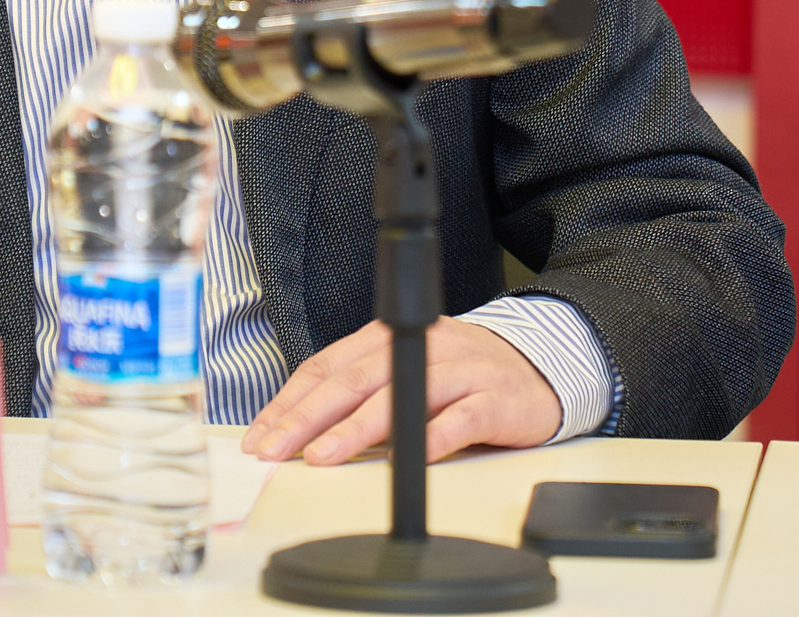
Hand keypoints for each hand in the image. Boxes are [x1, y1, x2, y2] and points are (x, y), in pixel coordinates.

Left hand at [240, 318, 561, 464]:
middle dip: (306, 418)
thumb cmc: (460, 377)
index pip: (326, 368)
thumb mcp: (403, 371)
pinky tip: (402, 460)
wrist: (539, 369)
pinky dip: (429, 439)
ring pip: (398, 396)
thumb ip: (360, 393)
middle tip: (274, 449)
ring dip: (354, 430)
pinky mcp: (494, 400)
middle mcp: (418, 346)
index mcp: (387, 338)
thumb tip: (301, 431)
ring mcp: (458, 371)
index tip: (259, 436)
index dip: (289, 402)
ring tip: (320, 456)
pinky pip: (458, 420)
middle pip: (352, 381)